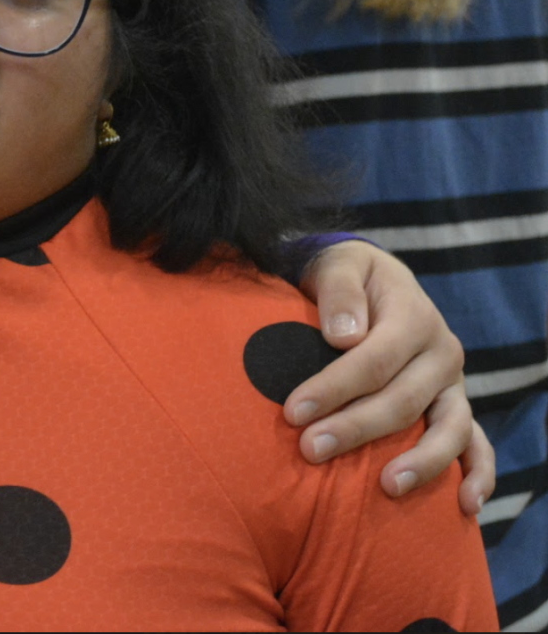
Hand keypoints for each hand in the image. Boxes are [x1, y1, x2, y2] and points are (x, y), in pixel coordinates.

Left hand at [291, 240, 489, 512]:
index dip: (334, 387)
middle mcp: (442, 353)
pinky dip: (478, 474)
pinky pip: (476, 443)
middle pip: (404, 400)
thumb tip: (343, 336)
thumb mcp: (339, 264)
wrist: (373, 279)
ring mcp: (453, 384)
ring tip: (385, 487)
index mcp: (414, 316)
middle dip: (355, 428)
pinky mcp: (455, 407)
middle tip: (310, 449)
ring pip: (450, 429)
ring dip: (421, 462)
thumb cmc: (348, 275)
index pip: (374, 359)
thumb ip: (339, 291)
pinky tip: (465, 505)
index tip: (292, 411)